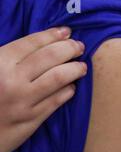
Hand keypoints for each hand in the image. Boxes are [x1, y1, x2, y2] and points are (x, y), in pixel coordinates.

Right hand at [0, 27, 86, 151]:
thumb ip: (7, 57)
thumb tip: (37, 44)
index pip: (32, 43)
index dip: (52, 35)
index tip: (66, 31)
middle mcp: (12, 81)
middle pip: (50, 58)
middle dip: (69, 49)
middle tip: (79, 46)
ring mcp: (24, 101)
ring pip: (58, 78)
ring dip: (74, 69)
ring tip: (82, 66)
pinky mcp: (31, 120)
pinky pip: (56, 101)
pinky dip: (68, 91)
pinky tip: (72, 86)